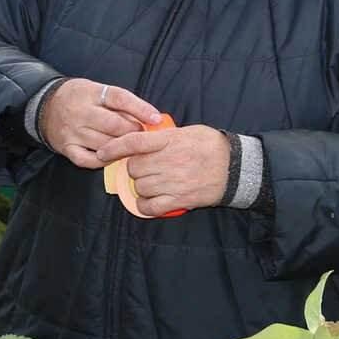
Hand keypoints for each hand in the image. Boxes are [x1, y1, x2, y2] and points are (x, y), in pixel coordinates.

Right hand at [38, 79, 155, 167]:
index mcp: (89, 92)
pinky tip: (112, 157)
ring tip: (130, 146)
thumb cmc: (78, 98)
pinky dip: (103, 161)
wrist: (44, 106)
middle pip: (114, 124)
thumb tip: (149, 116)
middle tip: (141, 134)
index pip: (119, 98)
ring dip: (122, 148)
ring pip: (104, 144)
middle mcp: (79, 111)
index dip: (141, 109)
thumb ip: (119, 102)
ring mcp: (72, 131)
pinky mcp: (66, 147)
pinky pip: (88, 160)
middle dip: (133, 131)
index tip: (156, 119)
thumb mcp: (96, 89)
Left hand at [97, 124, 230, 215]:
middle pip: (134, 167)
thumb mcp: (187, 131)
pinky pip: (151, 206)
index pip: (133, 142)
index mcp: (169, 140)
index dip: (113, 147)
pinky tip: (149, 201)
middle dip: (134, 168)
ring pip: (140, 186)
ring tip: (151, 182)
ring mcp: (174, 181)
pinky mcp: (180, 200)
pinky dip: (145, 205)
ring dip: (140, 186)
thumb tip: (140, 135)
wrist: (236, 168)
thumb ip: (163, 134)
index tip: (102, 152)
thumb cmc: (211, 145)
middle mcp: (169, 161)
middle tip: (144, 168)